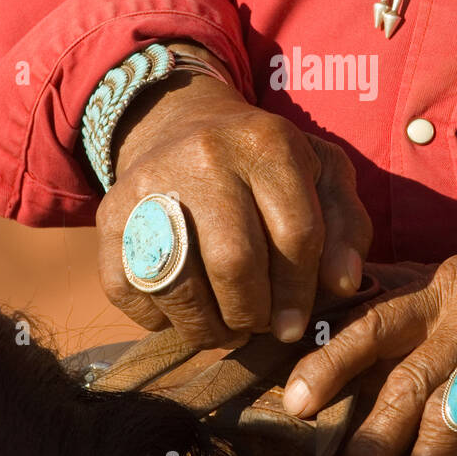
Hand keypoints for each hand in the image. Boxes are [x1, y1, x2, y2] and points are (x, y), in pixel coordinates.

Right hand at [95, 45, 371, 346]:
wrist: (181, 125)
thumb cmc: (267, 164)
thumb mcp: (323, 175)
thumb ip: (347, 227)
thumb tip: (343, 285)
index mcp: (268, 143)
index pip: (295, 234)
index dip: (299, 293)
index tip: (295, 325)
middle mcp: (206, 156)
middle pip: (234, 262)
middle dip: (253, 313)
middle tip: (258, 325)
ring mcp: (150, 184)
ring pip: (178, 283)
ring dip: (207, 328)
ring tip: (225, 330)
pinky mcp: (109, 215)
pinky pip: (128, 291)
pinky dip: (159, 319)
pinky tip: (185, 311)